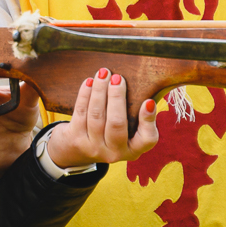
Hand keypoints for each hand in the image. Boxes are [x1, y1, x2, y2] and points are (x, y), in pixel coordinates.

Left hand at [44, 70, 160, 168]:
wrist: (78, 150)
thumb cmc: (110, 132)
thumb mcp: (128, 130)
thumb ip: (137, 114)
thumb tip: (147, 92)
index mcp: (134, 150)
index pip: (148, 139)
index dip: (148, 120)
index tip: (148, 101)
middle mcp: (115, 153)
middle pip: (116, 123)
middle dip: (116, 97)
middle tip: (118, 78)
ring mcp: (94, 148)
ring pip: (96, 116)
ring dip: (99, 91)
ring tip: (103, 74)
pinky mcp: (76, 140)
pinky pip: (81, 113)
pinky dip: (85, 95)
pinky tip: (89, 82)